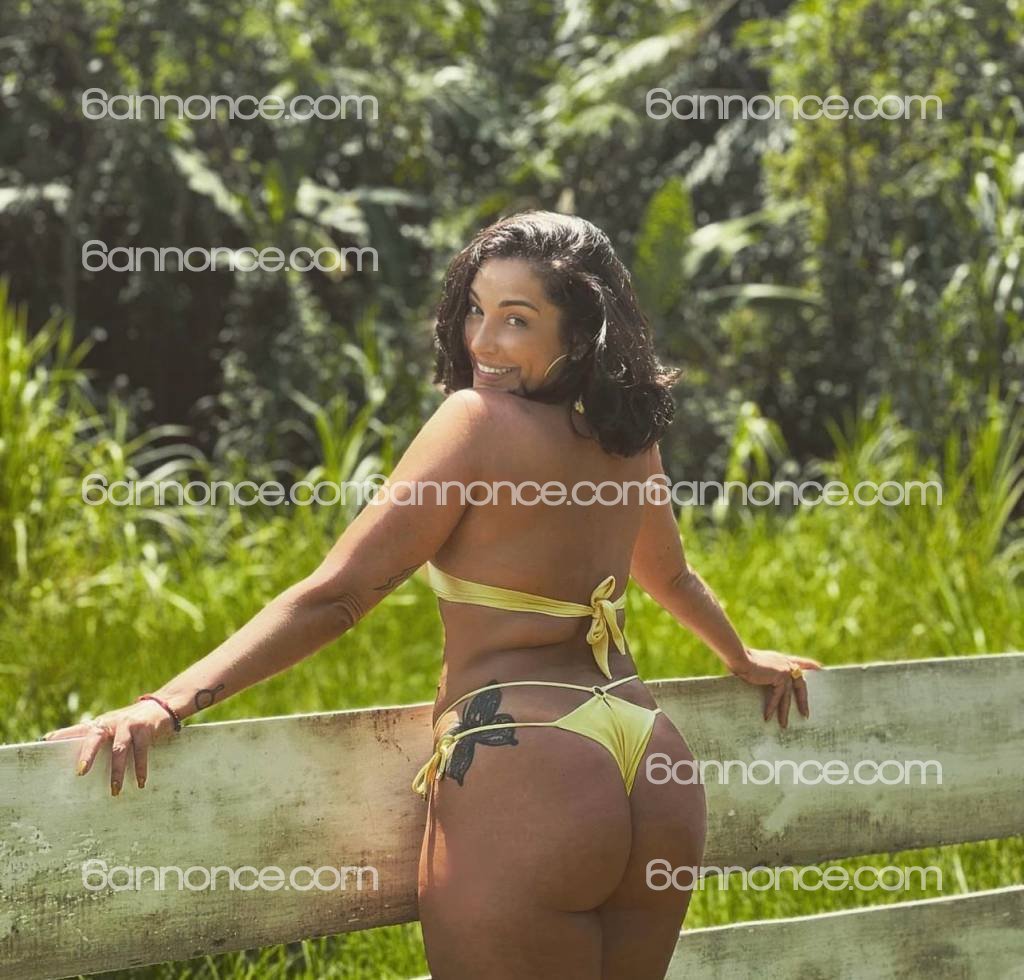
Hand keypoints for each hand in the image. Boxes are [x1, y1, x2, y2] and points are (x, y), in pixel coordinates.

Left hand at [40, 699, 177, 794]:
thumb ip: (96, 738)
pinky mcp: (145, 730)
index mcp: (100, 724)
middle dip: (88, 754)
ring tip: (115, 790)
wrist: (160, 707)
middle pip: (95, 737)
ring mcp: (128, 725)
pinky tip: (140, 782)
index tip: (46, 742)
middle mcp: (111, 723)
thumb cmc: (131, 723)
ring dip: (117, 771)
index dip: (62, 735)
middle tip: (81, 771)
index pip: (77, 730)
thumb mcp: (112, 727)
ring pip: (119, 749)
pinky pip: (141, 752)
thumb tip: (73, 757)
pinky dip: (140, 769)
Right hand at [729, 648, 822, 727]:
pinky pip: (777, 697)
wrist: (740, 658)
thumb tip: (762, 679)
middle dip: (803, 701)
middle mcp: (785, 664)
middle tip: (806, 714)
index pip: (800, 661)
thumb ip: (765, 671)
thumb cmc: (742, 660)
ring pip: (788, 696)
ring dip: (784, 712)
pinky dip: (771, 708)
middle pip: (800, 685)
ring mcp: (785, 671)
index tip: (820, 668)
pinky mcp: (780, 678)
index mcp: (781, 659)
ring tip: (784, 725)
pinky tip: (767, 717)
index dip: (810, 664)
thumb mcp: (757, 665)